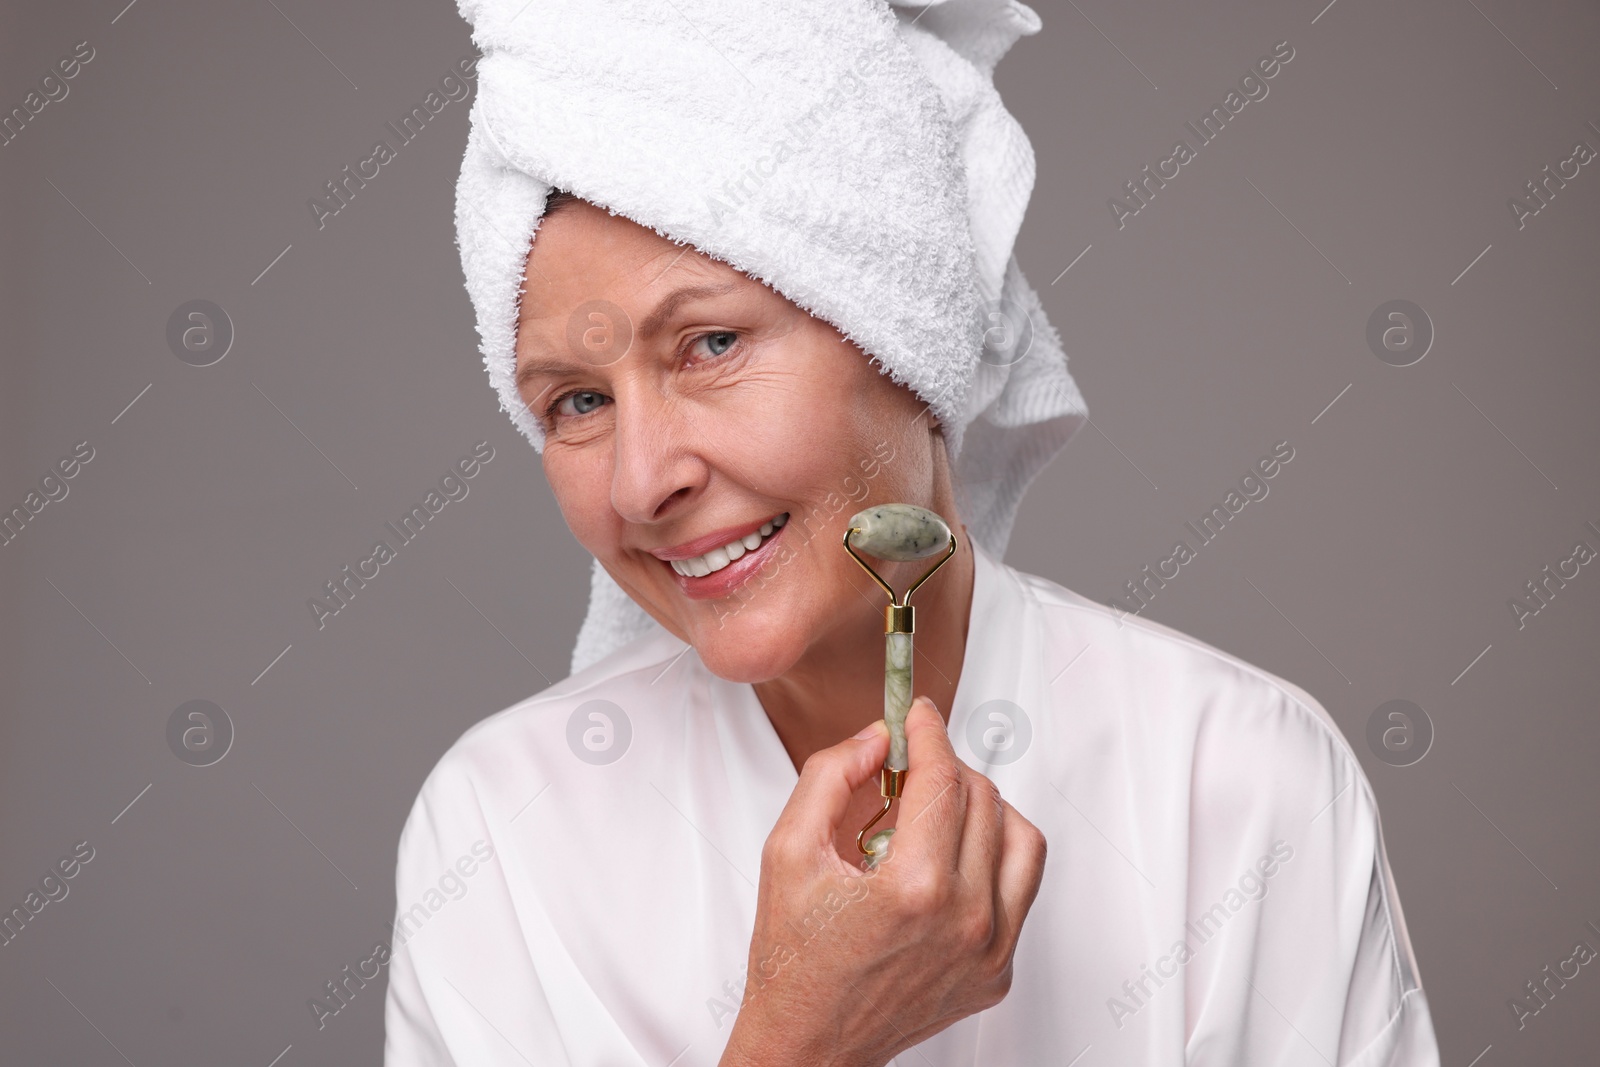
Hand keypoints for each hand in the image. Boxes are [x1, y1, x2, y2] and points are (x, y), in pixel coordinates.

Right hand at [718, 697, 1047, 1066]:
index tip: (918, 716)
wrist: (808, 1046)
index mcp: (913, 888)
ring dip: (982, 809)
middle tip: (910, 768)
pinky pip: (1020, 890)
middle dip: (946, 768)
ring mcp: (989, 951)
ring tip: (937, 813)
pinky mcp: (998, 973)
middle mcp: (964, 920)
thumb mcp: (787, 852)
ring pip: (1021, 839)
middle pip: (983, 799)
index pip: (942, 778)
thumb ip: (831, 776)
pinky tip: (947, 863)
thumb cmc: (793, 960)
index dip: (929, 733)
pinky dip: (991, 860)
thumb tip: (878, 738)